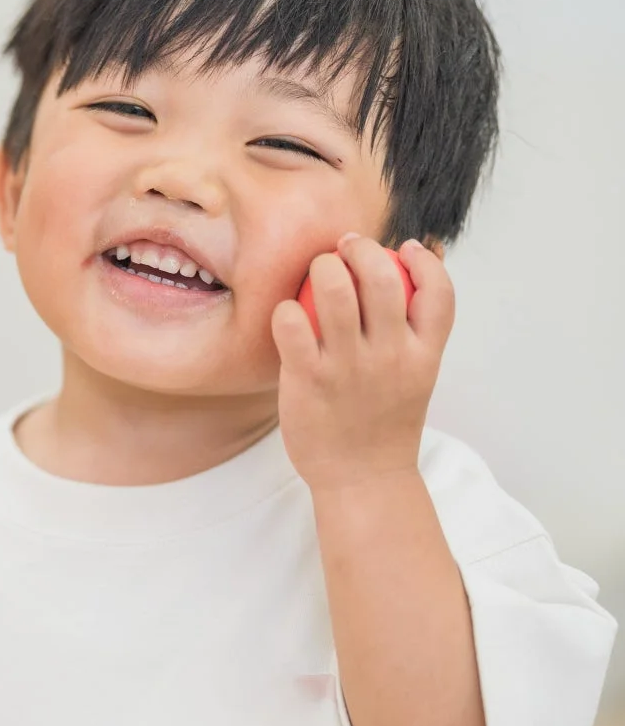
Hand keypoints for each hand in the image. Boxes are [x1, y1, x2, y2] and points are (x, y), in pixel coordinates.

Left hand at [271, 234, 452, 491]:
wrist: (362, 478)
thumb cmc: (382, 423)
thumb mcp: (416, 376)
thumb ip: (414, 334)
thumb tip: (405, 278)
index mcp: (424, 354)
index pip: (439, 293)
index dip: (426, 261)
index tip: (407, 247)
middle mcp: (391, 356)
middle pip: (383, 279)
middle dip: (362, 249)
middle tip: (346, 247)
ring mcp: (349, 367)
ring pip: (337, 292)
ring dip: (324, 268)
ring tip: (318, 271)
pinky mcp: (308, 379)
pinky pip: (293, 326)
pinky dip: (287, 310)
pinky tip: (289, 314)